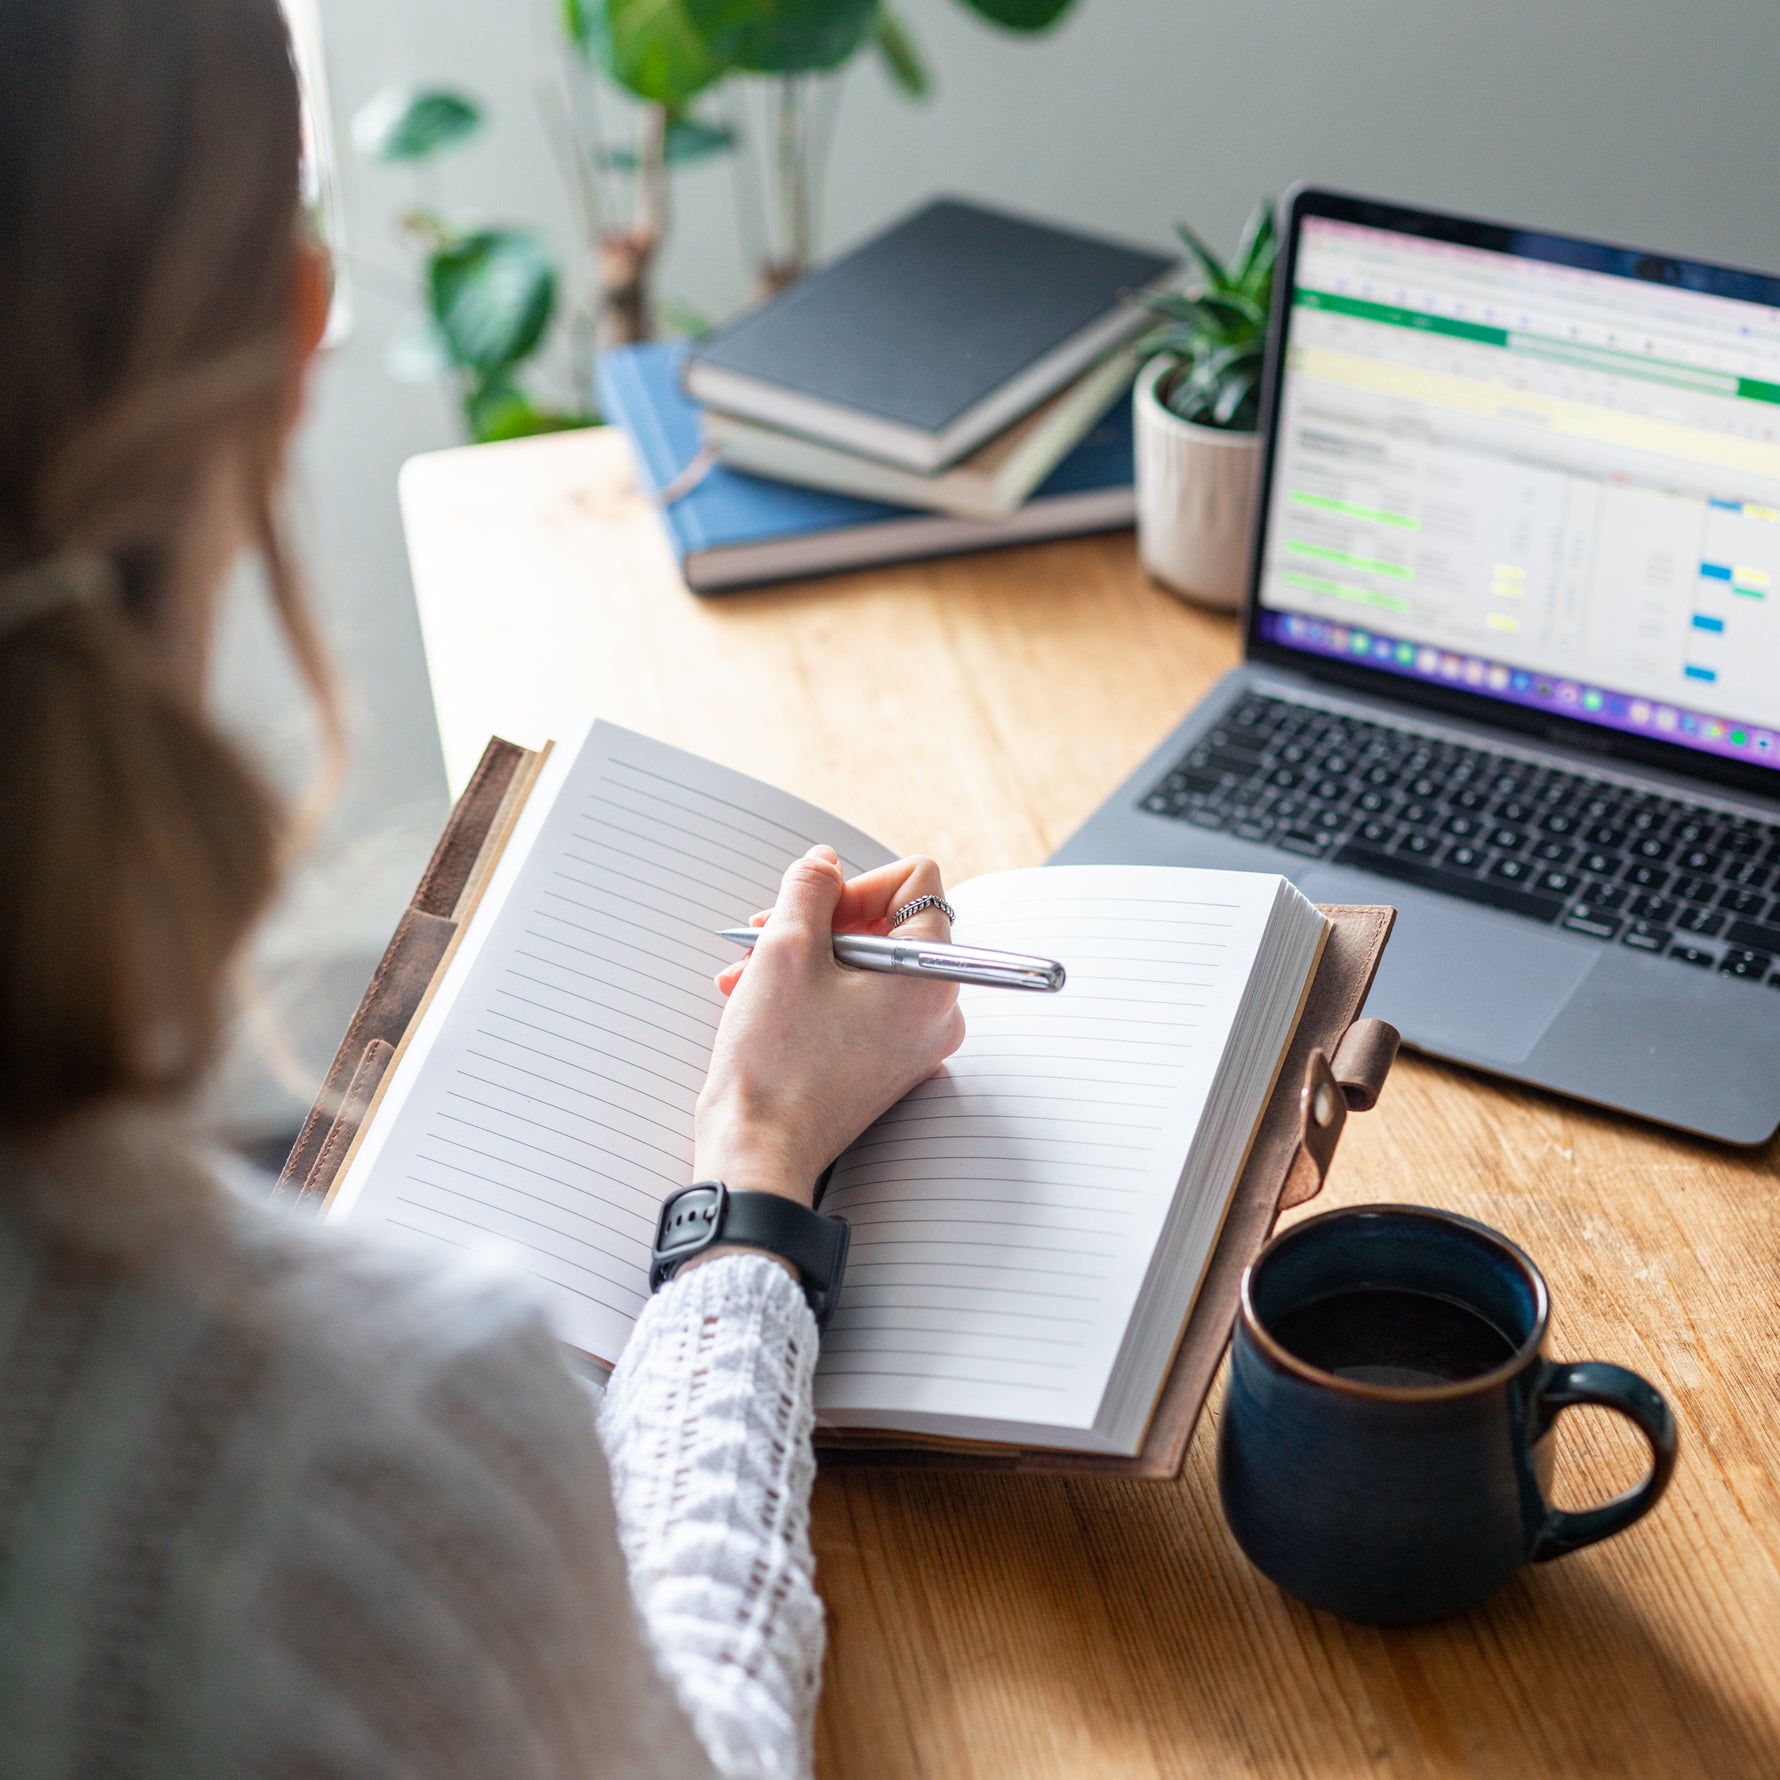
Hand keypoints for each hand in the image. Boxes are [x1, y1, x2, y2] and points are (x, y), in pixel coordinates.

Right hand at [693, 847, 963, 1205]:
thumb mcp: (786, 949)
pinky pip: (859, 1002)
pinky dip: (814, 989)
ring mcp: (914, 1040)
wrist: (756, 1152)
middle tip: (765, 934)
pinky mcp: (887, 1063)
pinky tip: (759, 995)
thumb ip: (810, 886)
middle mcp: (937, 1010)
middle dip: (822, 920)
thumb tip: (825, 861)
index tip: (811, 910)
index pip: (917, 883)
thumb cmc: (774, 1062)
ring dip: (805, 954)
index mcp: (931, 978)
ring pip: (864, 962)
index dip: (857, 882)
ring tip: (747, 971)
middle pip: (889, 922)